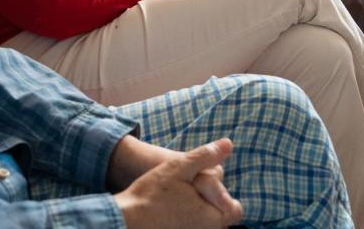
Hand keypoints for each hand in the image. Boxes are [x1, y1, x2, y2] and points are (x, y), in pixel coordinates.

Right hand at [113, 139, 243, 228]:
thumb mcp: (179, 167)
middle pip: (220, 211)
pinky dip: (188, 214)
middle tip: (182, 188)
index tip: (197, 184)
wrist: (128, 218)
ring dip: (197, 204)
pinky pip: (194, 223)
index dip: (219, 191)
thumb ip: (206, 155)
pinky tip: (170, 207)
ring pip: (206, 217)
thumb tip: (228, 144)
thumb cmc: (152, 194)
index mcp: (214, 218)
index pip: (235, 208)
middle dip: (207, 196)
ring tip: (175, 196)